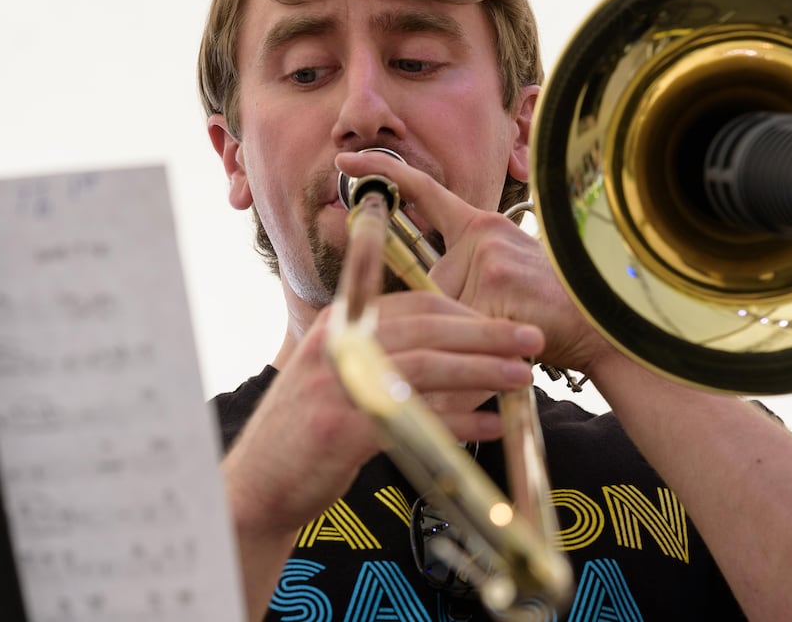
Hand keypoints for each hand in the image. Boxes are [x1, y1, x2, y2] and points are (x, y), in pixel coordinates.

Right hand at [224, 289, 544, 536]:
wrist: (260, 485)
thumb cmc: (311, 433)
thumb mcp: (345, 380)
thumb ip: (393, 363)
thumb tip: (466, 362)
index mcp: (341, 325)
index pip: (416, 305)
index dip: (467, 314)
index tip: (505, 326)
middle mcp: (339, 345)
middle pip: (430, 329)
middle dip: (488, 334)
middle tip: (531, 340)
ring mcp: (339, 384)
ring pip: (429, 368)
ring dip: (484, 370)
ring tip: (523, 378)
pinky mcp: (343, 429)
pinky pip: (417, 419)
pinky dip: (460, 422)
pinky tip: (492, 426)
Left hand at [335, 150, 617, 374]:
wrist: (601, 324)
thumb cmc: (548, 308)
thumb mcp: (504, 274)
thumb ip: (464, 274)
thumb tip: (421, 295)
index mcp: (480, 226)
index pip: (424, 193)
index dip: (382, 174)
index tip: (346, 160)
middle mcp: (480, 233)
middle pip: (429, 281)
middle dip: (451, 315)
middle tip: (501, 320)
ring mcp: (486, 257)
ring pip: (442, 308)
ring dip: (466, 333)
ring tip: (513, 329)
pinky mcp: (492, 285)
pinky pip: (460, 326)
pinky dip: (477, 346)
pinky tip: (517, 338)